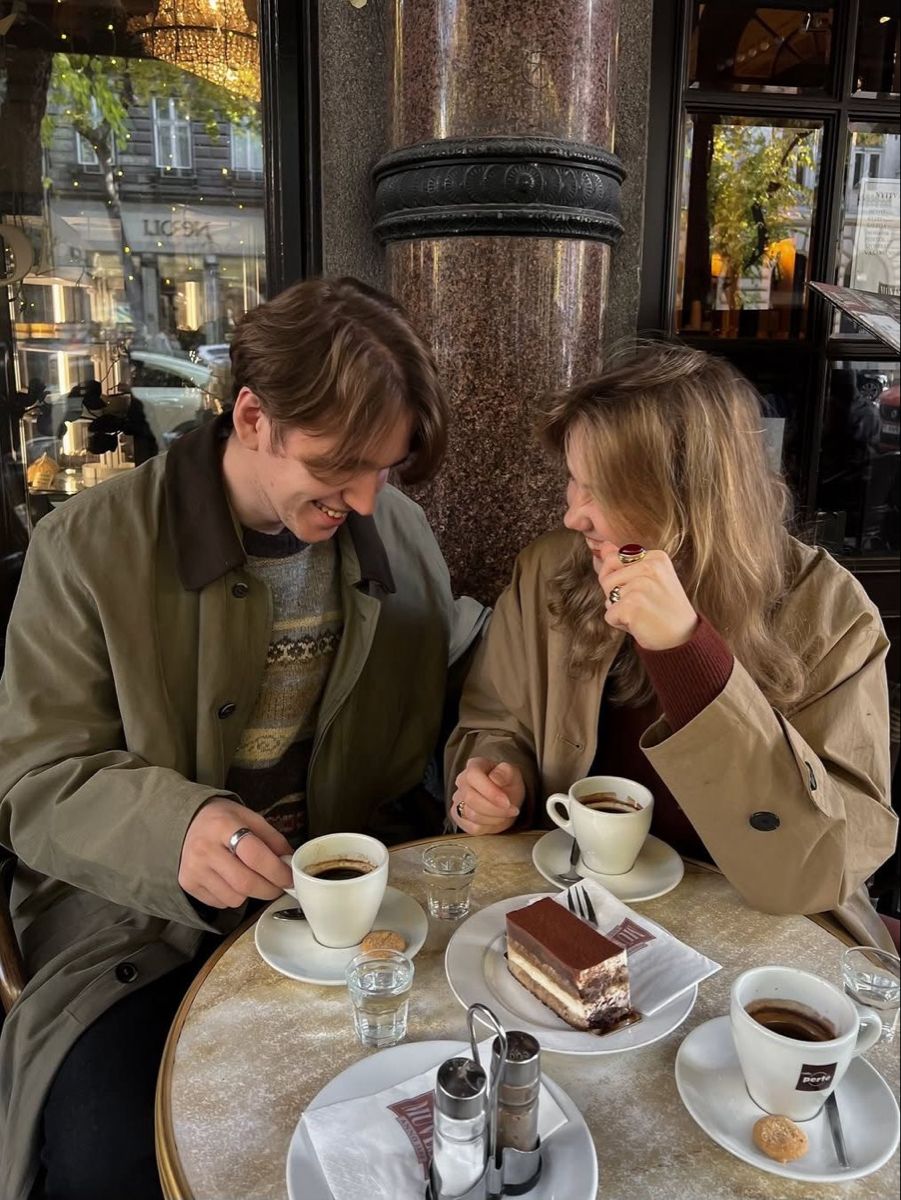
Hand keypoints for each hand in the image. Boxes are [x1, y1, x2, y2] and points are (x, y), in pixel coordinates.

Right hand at [179, 798, 293, 908]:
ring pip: (234, 898)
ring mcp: (194, 869)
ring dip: (251, 894)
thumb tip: (289, 863)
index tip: (289, 878)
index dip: (277, 871)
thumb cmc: (223, 820)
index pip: (254, 855)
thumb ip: (272, 839)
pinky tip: (231, 880)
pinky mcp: (188, 884)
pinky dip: (233, 896)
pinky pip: (221, 903)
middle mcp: (205, 849)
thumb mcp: (250, 817)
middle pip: (245, 883)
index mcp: (223, 826)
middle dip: (269, 889)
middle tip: (279, 885)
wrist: (186, 822)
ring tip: (251, 877)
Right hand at [451, 758, 524, 835]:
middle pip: (470, 798)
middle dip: (495, 808)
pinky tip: (496, 819)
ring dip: (494, 817)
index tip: (506, 802)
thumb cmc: (508, 783)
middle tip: (512, 810)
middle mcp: (462, 781)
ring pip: (471, 814)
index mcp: (474, 766)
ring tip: (506, 813)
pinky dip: (488, 826)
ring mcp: (458, 799)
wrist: (506, 797)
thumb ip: (505, 772)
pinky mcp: (458, 816)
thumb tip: (495, 778)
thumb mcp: (513, 773)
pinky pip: (471, 827)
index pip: (473, 776)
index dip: (490, 791)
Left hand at [594, 541, 697, 650]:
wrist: (683, 638)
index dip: (621, 580)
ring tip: (642, 613)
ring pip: (607, 597)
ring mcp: (641, 585)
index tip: (645, 591)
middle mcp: (649, 567)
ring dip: (619, 610)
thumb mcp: (649, 579)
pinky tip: (640, 624)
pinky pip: (609, 615)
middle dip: (615, 593)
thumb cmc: (664, 609)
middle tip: (641, 603)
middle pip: (606, 577)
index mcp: (655, 557)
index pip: (614, 559)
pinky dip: (620, 624)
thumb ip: (625, 562)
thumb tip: (603, 546)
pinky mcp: (632, 605)